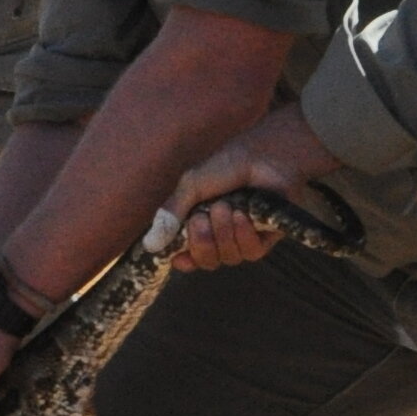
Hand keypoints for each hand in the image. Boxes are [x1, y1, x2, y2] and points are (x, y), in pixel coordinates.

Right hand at [162, 104, 343, 271]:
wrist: (264, 154)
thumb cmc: (227, 164)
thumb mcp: (190, 186)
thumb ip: (171, 215)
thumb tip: (149, 246)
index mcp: (201, 223)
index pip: (189, 255)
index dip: (184, 260)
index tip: (178, 257)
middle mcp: (222, 234)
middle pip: (207, 261)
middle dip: (201, 242)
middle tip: (201, 218)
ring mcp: (245, 237)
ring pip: (228, 258)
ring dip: (223, 234)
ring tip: (226, 207)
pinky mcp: (268, 237)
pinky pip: (251, 253)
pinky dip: (243, 236)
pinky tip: (243, 216)